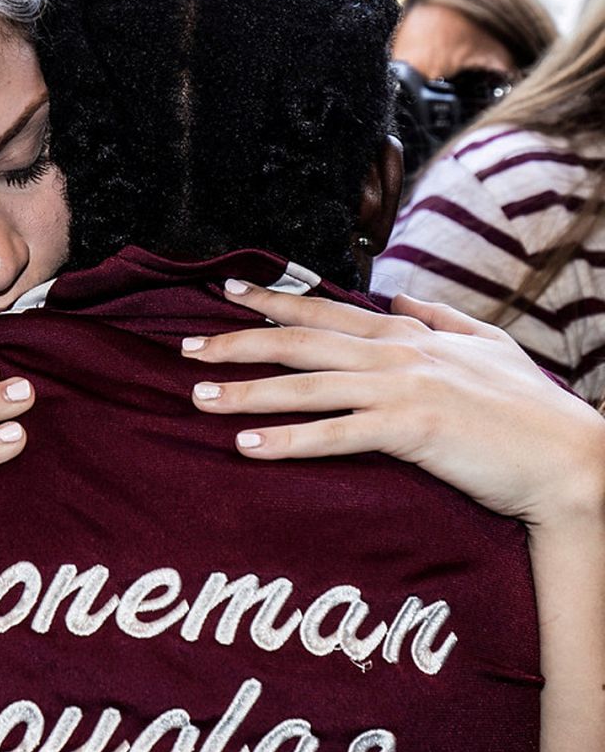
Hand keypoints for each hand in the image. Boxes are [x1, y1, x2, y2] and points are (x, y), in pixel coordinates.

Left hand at [182, 280, 604, 527]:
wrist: (573, 459)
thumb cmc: (530, 410)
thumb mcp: (488, 346)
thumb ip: (438, 318)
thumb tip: (398, 298)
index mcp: (411, 333)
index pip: (326, 312)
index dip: (272, 302)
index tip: (226, 292)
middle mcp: (400, 353)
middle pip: (301, 344)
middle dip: (238, 343)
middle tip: (185, 347)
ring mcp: (405, 390)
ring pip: (308, 387)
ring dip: (247, 391)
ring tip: (198, 397)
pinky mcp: (413, 431)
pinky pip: (336, 435)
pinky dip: (289, 440)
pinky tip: (248, 445)